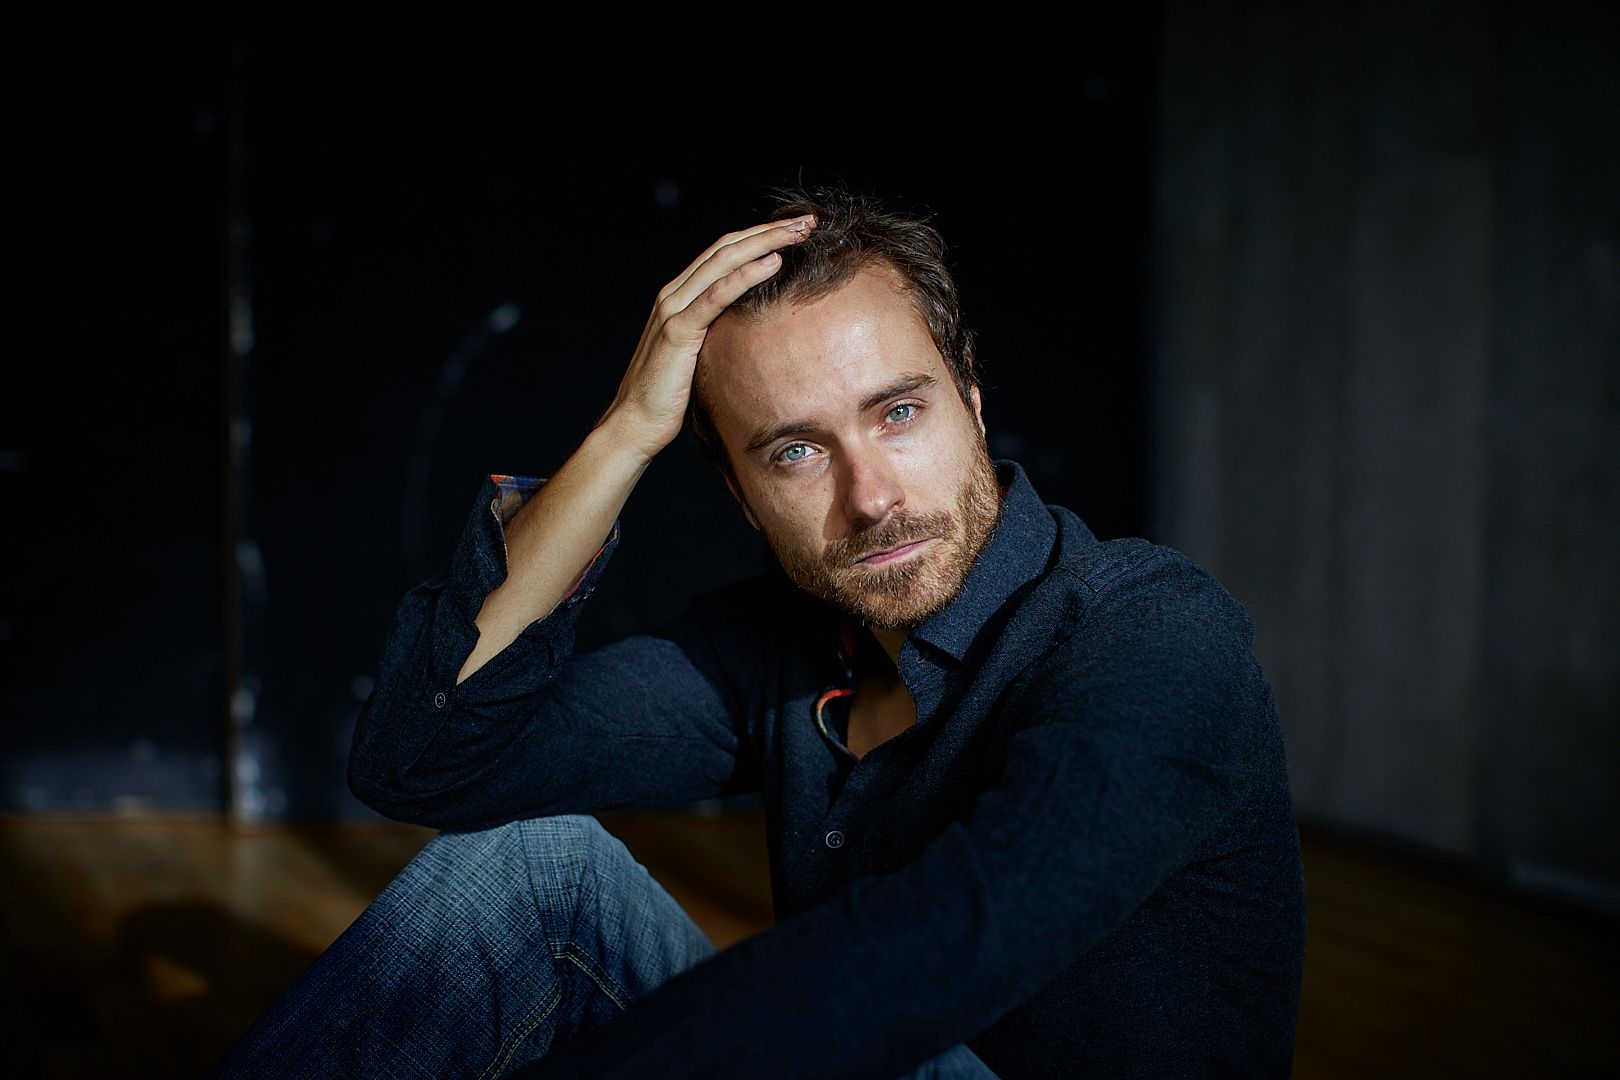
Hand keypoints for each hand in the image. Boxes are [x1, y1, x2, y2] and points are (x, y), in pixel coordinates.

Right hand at [597, 214, 815, 461]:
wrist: (635, 423)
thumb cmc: (669, 396)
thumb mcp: (698, 355)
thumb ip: (715, 334)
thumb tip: (750, 333)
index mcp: (680, 297)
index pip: (724, 253)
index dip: (760, 236)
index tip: (796, 230)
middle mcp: (674, 294)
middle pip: (727, 247)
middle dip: (769, 231)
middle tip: (807, 220)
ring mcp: (673, 309)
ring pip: (723, 262)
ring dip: (764, 242)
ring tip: (798, 232)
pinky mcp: (678, 331)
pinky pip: (716, 295)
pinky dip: (746, 275)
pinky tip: (773, 263)